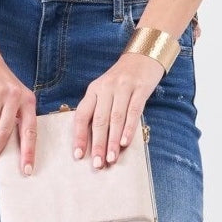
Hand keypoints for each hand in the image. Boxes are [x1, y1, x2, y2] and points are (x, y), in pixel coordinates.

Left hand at [72, 53, 164, 167]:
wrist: (143, 57)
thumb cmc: (122, 80)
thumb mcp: (104, 91)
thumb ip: (99, 111)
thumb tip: (95, 142)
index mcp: (93, 91)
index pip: (82, 116)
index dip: (79, 137)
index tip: (78, 155)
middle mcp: (105, 89)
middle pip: (99, 121)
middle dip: (98, 145)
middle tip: (97, 164)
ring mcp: (123, 88)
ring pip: (115, 118)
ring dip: (113, 141)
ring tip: (112, 158)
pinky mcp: (140, 89)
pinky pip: (134, 111)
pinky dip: (129, 128)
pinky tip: (126, 142)